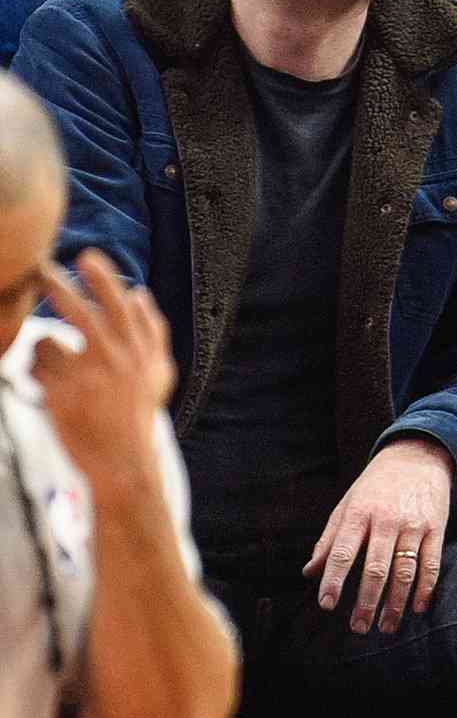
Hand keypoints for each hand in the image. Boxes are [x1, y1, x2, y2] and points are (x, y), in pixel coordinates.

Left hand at [32, 253, 175, 501]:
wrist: (124, 461)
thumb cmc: (138, 414)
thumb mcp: (158, 372)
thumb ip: (153, 331)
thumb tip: (140, 293)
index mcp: (141, 352)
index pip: (123, 307)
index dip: (104, 279)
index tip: (87, 257)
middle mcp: (118, 361)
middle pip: (83, 313)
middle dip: (59, 285)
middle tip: (40, 268)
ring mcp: (90, 379)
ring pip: (48, 341)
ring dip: (42, 346)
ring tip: (45, 343)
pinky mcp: (64, 396)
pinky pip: (36, 368)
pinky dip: (37, 372)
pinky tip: (49, 386)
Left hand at [303, 438, 453, 634]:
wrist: (418, 456)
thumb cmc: (376, 486)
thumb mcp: (346, 505)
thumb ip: (329, 539)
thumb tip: (309, 572)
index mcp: (359, 513)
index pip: (343, 551)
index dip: (334, 579)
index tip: (326, 604)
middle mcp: (387, 520)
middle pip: (376, 568)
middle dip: (366, 601)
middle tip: (358, 628)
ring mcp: (414, 525)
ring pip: (405, 571)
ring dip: (395, 603)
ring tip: (386, 627)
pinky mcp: (436, 528)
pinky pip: (432, 564)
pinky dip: (425, 588)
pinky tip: (416, 607)